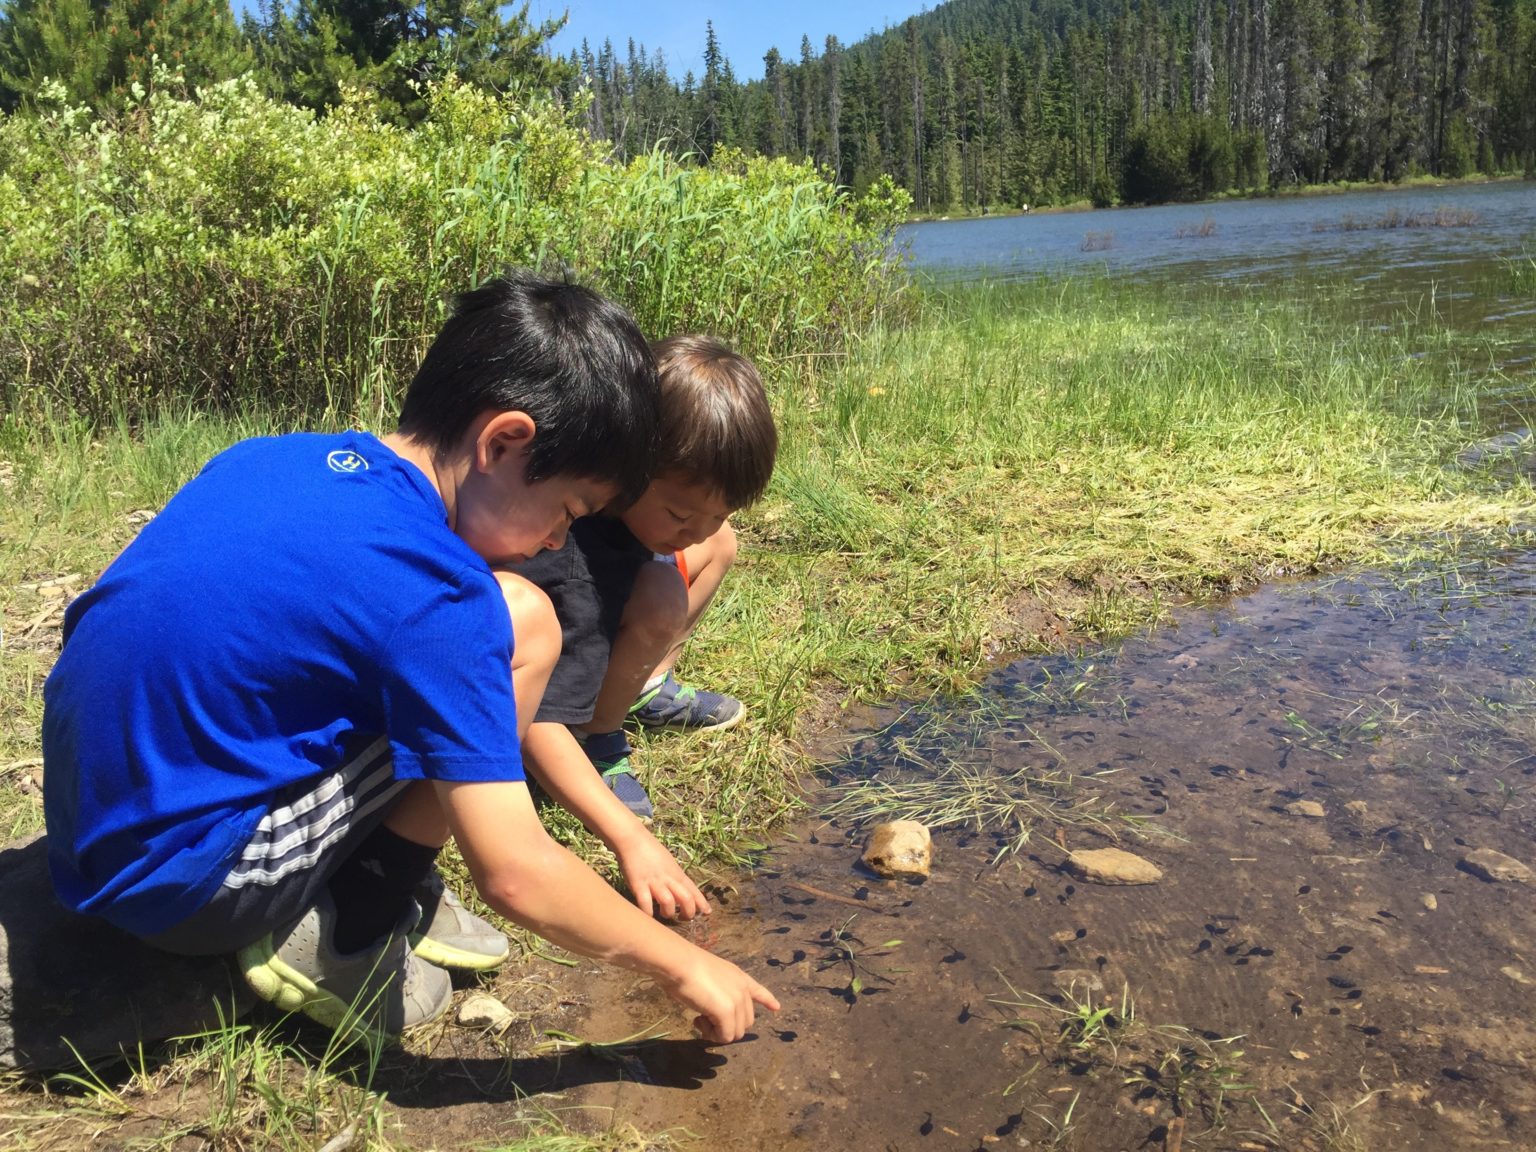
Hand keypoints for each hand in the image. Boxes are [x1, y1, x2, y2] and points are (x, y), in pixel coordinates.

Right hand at [616, 828, 711, 919]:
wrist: (632, 839)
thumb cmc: (650, 851)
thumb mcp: (669, 863)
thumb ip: (675, 876)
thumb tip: (682, 889)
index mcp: (677, 873)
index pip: (694, 890)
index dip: (702, 903)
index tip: (707, 913)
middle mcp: (668, 878)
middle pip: (686, 898)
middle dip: (688, 913)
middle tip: (682, 918)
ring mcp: (654, 882)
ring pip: (669, 902)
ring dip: (668, 913)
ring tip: (664, 914)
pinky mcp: (638, 885)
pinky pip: (646, 904)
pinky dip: (648, 913)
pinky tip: (648, 915)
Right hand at [657, 950, 779, 1043]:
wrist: (678, 962)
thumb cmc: (684, 966)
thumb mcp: (706, 977)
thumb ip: (715, 991)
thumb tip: (709, 1006)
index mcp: (738, 977)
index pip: (758, 990)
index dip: (767, 1000)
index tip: (776, 1007)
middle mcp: (742, 989)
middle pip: (746, 1021)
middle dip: (727, 1025)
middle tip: (704, 1018)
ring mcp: (737, 1001)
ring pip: (736, 1032)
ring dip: (718, 1032)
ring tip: (700, 1018)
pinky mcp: (727, 1013)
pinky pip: (725, 1036)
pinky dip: (711, 1035)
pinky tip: (698, 1020)